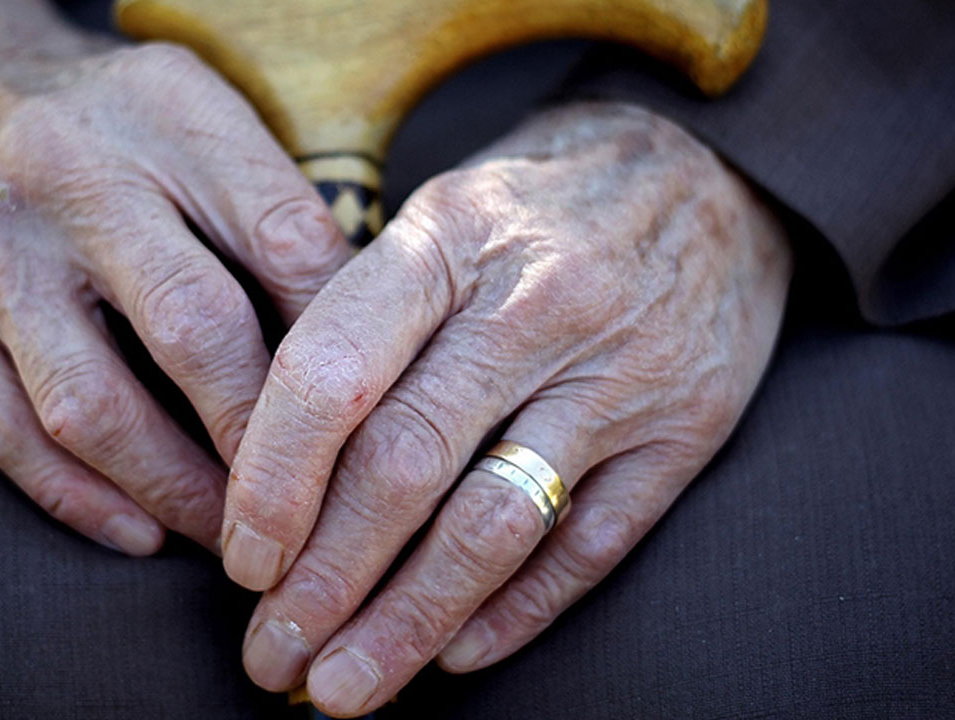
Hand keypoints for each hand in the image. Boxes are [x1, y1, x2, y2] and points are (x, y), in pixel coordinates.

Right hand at [0, 0, 347, 553]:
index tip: (368, 417)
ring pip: (88, 406)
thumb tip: (359, 349)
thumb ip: (277, 213)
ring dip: (173, 490)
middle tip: (308, 504)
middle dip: (259, 434)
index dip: (335, 344)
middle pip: (190, 327)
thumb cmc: (116, 124)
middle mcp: (66, 176)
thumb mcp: (207, 118)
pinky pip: (5, 432)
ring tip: (232, 534)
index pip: (283, 241)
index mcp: (164, 112)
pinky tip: (141, 532)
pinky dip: (79, 500)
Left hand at [222, 102, 791, 714]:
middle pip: (405, 468)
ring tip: (344, 688)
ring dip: (406, 623)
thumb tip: (266, 454)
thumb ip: (365, 315)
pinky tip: (454, 654)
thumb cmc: (542, 200)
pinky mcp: (685, 434)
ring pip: (492, 527)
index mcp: (450, 238)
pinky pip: (590, 547)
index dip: (273, 480)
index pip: (334, 372)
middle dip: (324, 581)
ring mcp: (619, 377)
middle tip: (272, 651)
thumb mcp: (443, 210)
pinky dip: (515, 612)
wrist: (714, 174)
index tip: (240, 557)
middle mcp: (534, 307)